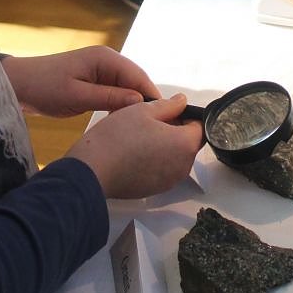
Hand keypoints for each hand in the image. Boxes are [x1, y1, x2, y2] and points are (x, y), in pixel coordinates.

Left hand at [1, 46, 161, 117]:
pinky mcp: (95, 80)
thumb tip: (140, 102)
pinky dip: (121, 105)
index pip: (138, 76)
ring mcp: (101, 69)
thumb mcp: (77, 96)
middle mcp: (107, 60)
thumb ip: (109, 98)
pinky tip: (124, 122)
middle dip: (145, 102)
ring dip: (133, 105)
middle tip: (156, 127)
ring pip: (127, 88)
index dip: (152, 96)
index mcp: (105, 58)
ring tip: (143, 128)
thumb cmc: (45, 88)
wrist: (18, 85)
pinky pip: (116, 92)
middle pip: (136, 81)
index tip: (166, 117)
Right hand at [68, 95, 205, 198]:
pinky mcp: (154, 190)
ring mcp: (169, 181)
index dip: (186, 115)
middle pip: (188, 143)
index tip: (169, 111)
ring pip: (174, 157)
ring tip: (138, 136)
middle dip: (174, 130)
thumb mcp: (142, 110)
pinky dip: (153, 161)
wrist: (92, 172)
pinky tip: (133, 152)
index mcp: (185, 144)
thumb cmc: (117, 138)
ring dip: (163, 146)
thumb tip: (181, 101)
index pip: (200, 126)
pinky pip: (161, 170)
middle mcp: (183, 166)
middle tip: (149, 121)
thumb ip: (168, 105)